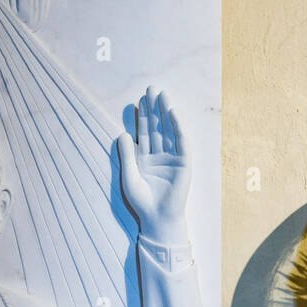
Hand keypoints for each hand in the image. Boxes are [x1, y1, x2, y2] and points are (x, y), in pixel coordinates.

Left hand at [116, 88, 189, 245]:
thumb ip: (127, 155)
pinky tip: (172, 112)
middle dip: (154, 109)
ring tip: (161, 94)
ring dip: (165, 112)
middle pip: (157, 127)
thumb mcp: (129, 176)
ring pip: (168, 130)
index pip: (144, 133)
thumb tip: (122, 133)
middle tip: (150, 88)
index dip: (142, 117)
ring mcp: (172, 157)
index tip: (138, 101)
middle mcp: (159, 155)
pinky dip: (177, 126)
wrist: (157, 218)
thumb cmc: (142, 202)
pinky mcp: (184, 162)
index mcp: (145, 158)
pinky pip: (181, 141)